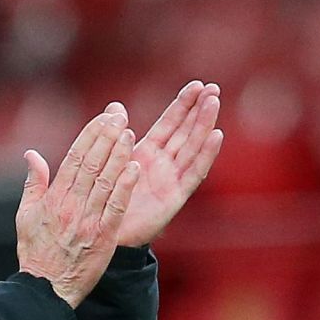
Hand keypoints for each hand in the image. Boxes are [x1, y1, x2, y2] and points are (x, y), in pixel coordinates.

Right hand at [14, 109, 140, 307]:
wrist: (45, 290)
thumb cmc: (36, 253)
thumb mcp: (26, 216)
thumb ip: (33, 183)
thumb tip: (32, 155)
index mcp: (53, 198)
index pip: (74, 158)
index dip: (90, 135)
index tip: (103, 117)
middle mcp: (71, 205)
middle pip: (91, 164)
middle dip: (106, 137)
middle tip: (120, 115)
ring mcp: (88, 221)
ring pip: (105, 181)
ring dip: (118, 155)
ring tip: (129, 133)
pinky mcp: (103, 237)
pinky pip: (116, 208)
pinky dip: (124, 187)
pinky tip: (134, 168)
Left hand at [113, 83, 224, 248]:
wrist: (103, 234)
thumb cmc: (105, 199)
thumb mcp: (109, 162)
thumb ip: (115, 135)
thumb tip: (114, 106)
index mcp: (147, 153)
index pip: (169, 123)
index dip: (183, 105)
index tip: (197, 85)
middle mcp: (164, 164)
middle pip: (186, 131)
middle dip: (199, 110)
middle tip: (213, 88)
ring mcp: (171, 179)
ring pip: (193, 147)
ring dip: (204, 124)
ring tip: (214, 103)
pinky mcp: (175, 197)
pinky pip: (193, 173)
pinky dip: (206, 155)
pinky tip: (216, 135)